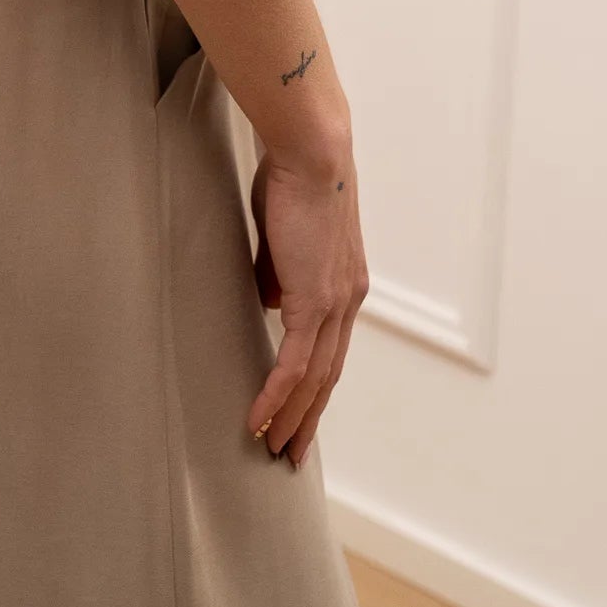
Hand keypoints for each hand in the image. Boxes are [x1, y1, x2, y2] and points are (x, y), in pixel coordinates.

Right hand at [246, 139, 367, 466]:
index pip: (330, 348)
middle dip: (308, 417)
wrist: (313, 153)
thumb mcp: (285, 235)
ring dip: (292, 417)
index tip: (298, 411)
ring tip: (272, 447)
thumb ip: (279, 273)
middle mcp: (348, 300)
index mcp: (344, 284)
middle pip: (328, 375)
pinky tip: (258, 418)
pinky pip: (293, 363)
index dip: (313, 385)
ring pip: (314, 379)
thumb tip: (270, 302)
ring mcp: (335, 303)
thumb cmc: (293, 179)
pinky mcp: (314, 301)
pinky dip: (276, 395)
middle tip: (289, 452)